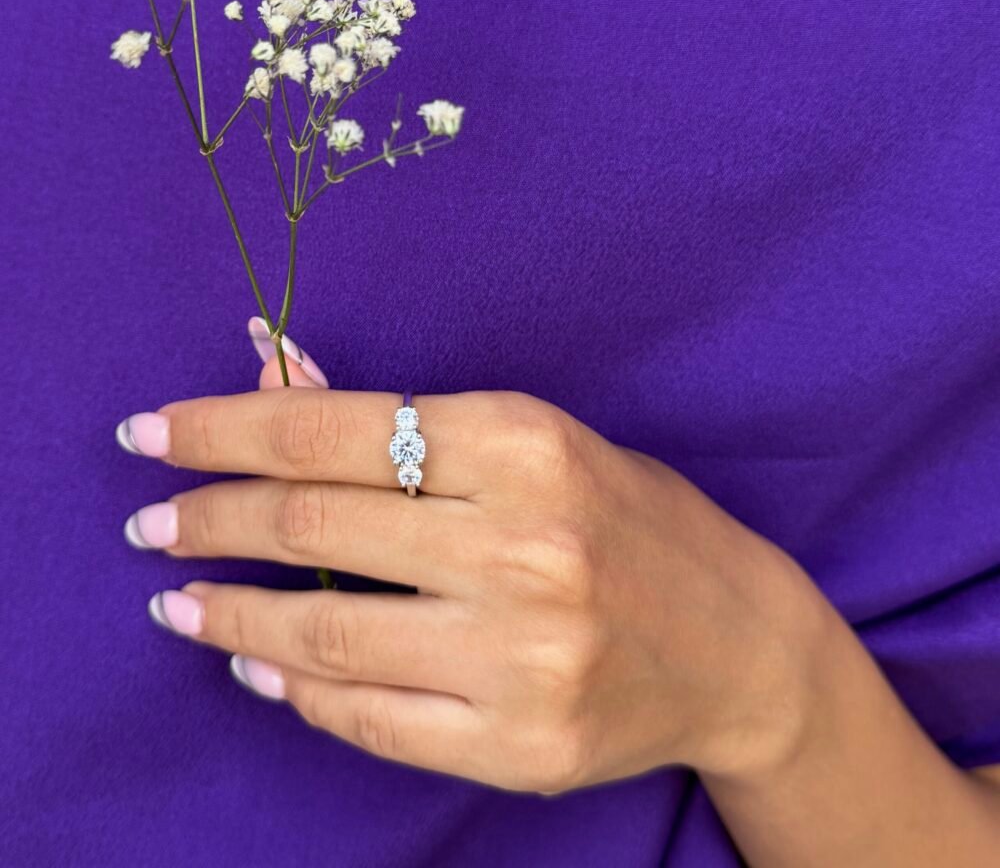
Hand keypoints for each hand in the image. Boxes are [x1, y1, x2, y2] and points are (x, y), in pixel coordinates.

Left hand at [118, 323, 825, 792]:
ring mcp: (525, 655)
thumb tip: (275, 378)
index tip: (152, 433)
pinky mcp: (523, 744)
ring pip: (322, 634)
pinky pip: (369, 718)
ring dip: (227, 616)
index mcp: (527, 444)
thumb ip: (407, 422)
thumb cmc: (633, 520)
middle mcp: (526, 545)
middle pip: (313, 525)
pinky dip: (295, 691)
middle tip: (151, 522)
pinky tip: (257, 670)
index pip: (332, 430)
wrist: (740, 643)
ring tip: (178, 602)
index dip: (224, 429)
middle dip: (207, 518)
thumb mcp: (534, 441)